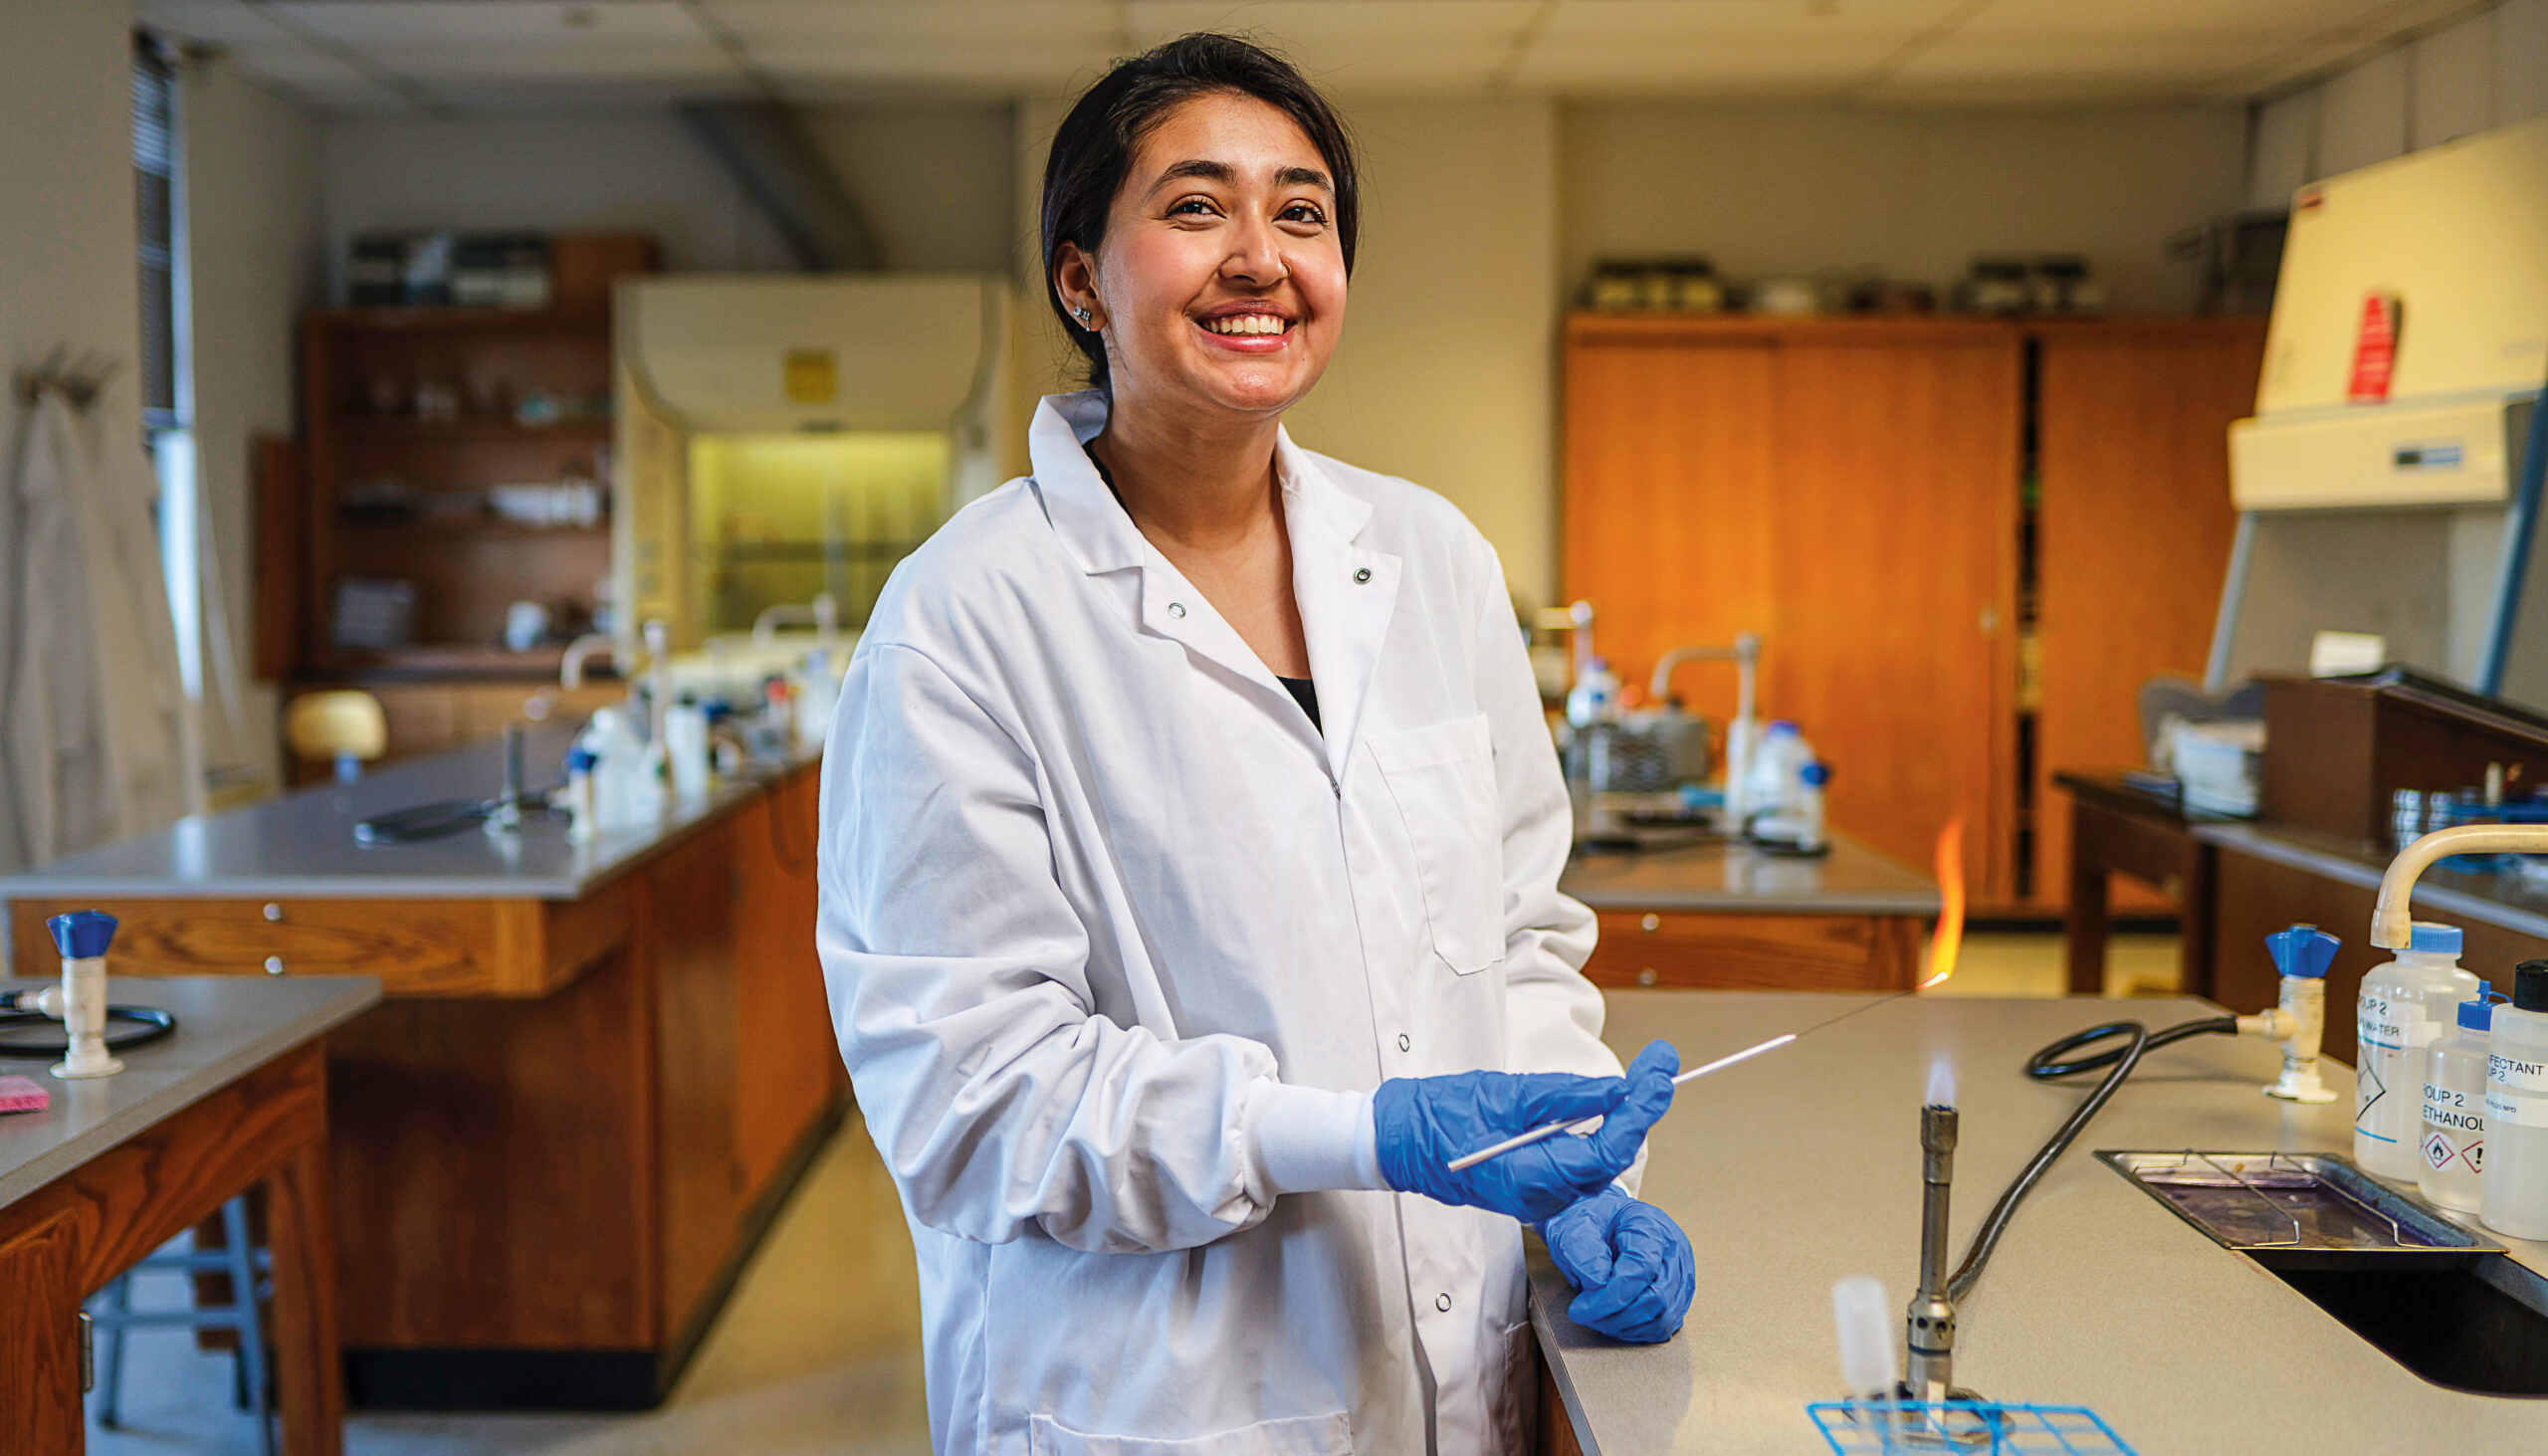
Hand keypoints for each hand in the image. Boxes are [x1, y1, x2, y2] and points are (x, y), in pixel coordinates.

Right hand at [1372, 1041, 1677, 1223]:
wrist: (1401, 1139)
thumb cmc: (1441, 1115)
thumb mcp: (1509, 1093)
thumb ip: (1567, 1096)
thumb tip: (1617, 1090)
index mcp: (1533, 1176)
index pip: (1606, 1150)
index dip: (1639, 1112)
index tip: (1660, 1076)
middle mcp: (1542, 1195)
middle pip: (1610, 1156)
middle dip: (1641, 1108)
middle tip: (1662, 1064)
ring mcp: (1539, 1194)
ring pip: (1598, 1160)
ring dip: (1625, 1118)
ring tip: (1649, 1076)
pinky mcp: (1535, 1183)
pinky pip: (1578, 1162)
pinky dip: (1599, 1131)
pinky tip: (1614, 1102)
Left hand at [1539, 1185, 1694, 1343]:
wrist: (1602, 1223)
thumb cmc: (1591, 1223)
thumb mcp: (1574, 1226)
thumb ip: (1583, 1251)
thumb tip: (1599, 1284)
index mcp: (1650, 1225)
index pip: (1641, 1269)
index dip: (1610, 1297)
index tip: (1579, 1308)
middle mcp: (1674, 1250)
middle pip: (1656, 1298)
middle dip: (1615, 1317)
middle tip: (1584, 1315)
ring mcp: (1681, 1274)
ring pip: (1663, 1318)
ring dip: (1625, 1327)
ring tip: (1596, 1318)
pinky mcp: (1679, 1295)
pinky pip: (1664, 1325)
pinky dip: (1636, 1331)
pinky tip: (1612, 1321)